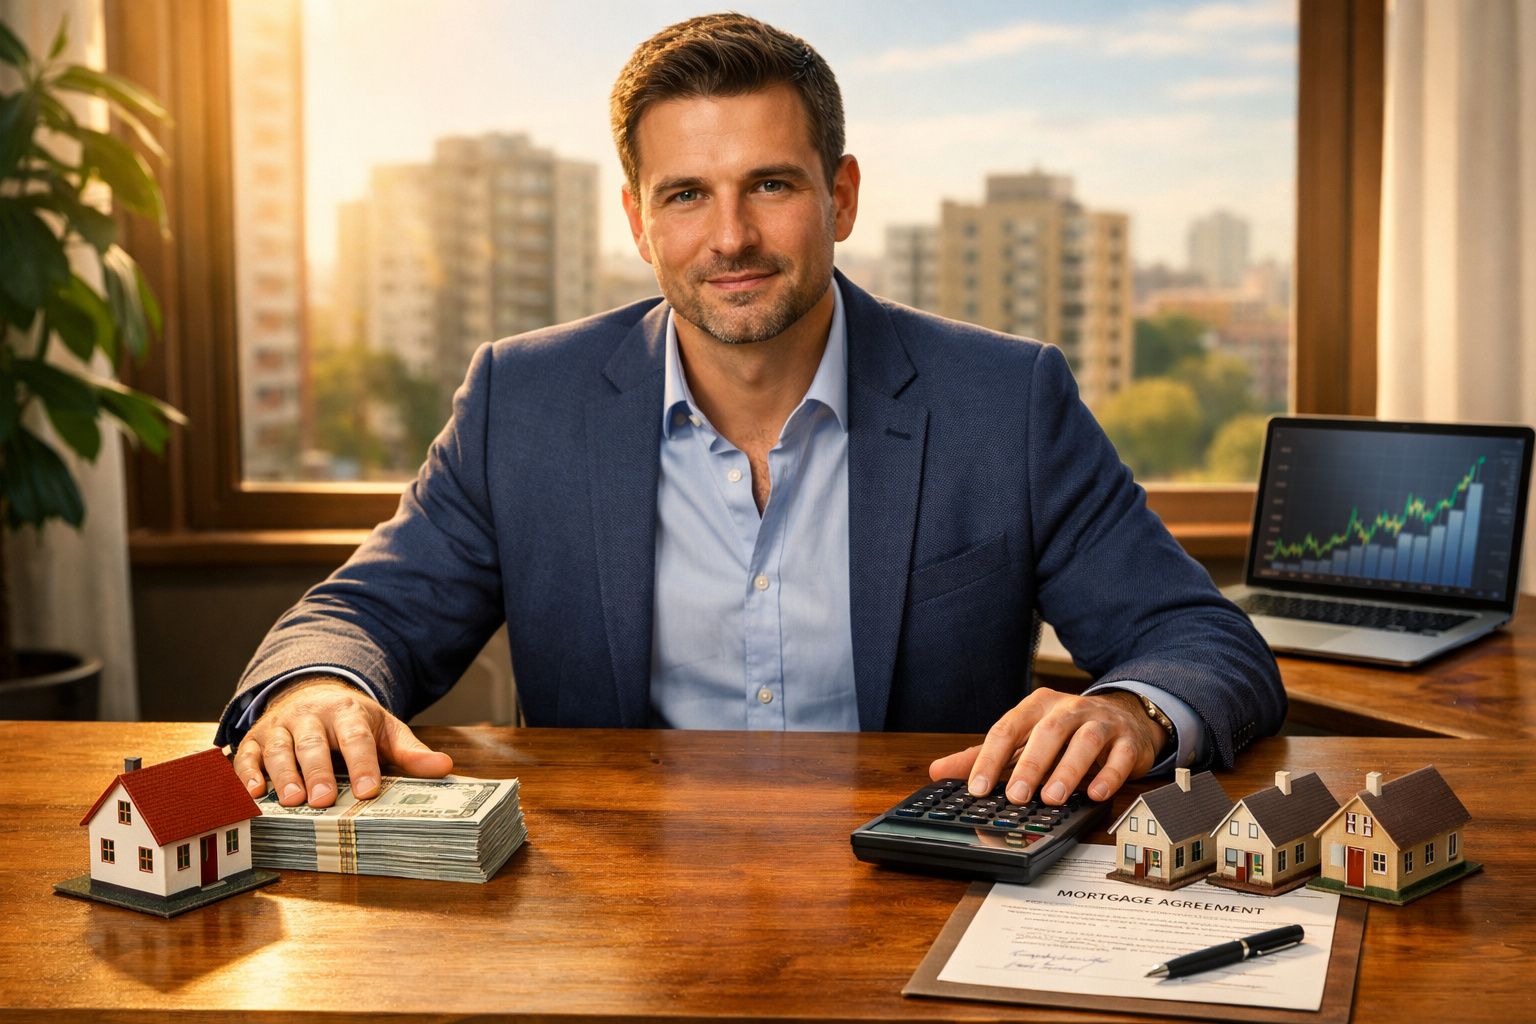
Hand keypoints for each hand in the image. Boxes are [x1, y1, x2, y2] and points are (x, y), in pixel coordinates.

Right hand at [232, 677, 452, 807]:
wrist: (314, 694)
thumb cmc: (352, 722)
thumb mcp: (384, 730)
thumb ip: (410, 751)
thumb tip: (444, 767)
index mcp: (346, 712)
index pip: (355, 738)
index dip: (362, 764)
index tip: (368, 791)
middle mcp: (310, 716)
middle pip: (313, 744)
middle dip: (318, 772)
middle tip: (323, 801)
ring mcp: (280, 727)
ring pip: (279, 749)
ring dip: (283, 775)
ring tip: (292, 801)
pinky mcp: (255, 740)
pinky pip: (247, 755)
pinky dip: (247, 773)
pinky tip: (254, 792)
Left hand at [928, 688, 1164, 805]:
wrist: (1123, 717)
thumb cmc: (1065, 732)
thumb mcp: (1023, 738)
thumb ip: (984, 755)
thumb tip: (937, 771)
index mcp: (1036, 707)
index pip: (1008, 729)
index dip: (991, 759)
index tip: (977, 788)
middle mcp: (1067, 709)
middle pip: (1047, 732)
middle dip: (1030, 765)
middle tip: (1016, 796)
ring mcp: (1100, 722)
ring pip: (1084, 741)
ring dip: (1068, 770)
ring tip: (1053, 798)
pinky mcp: (1127, 740)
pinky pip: (1119, 756)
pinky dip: (1108, 775)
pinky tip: (1095, 794)